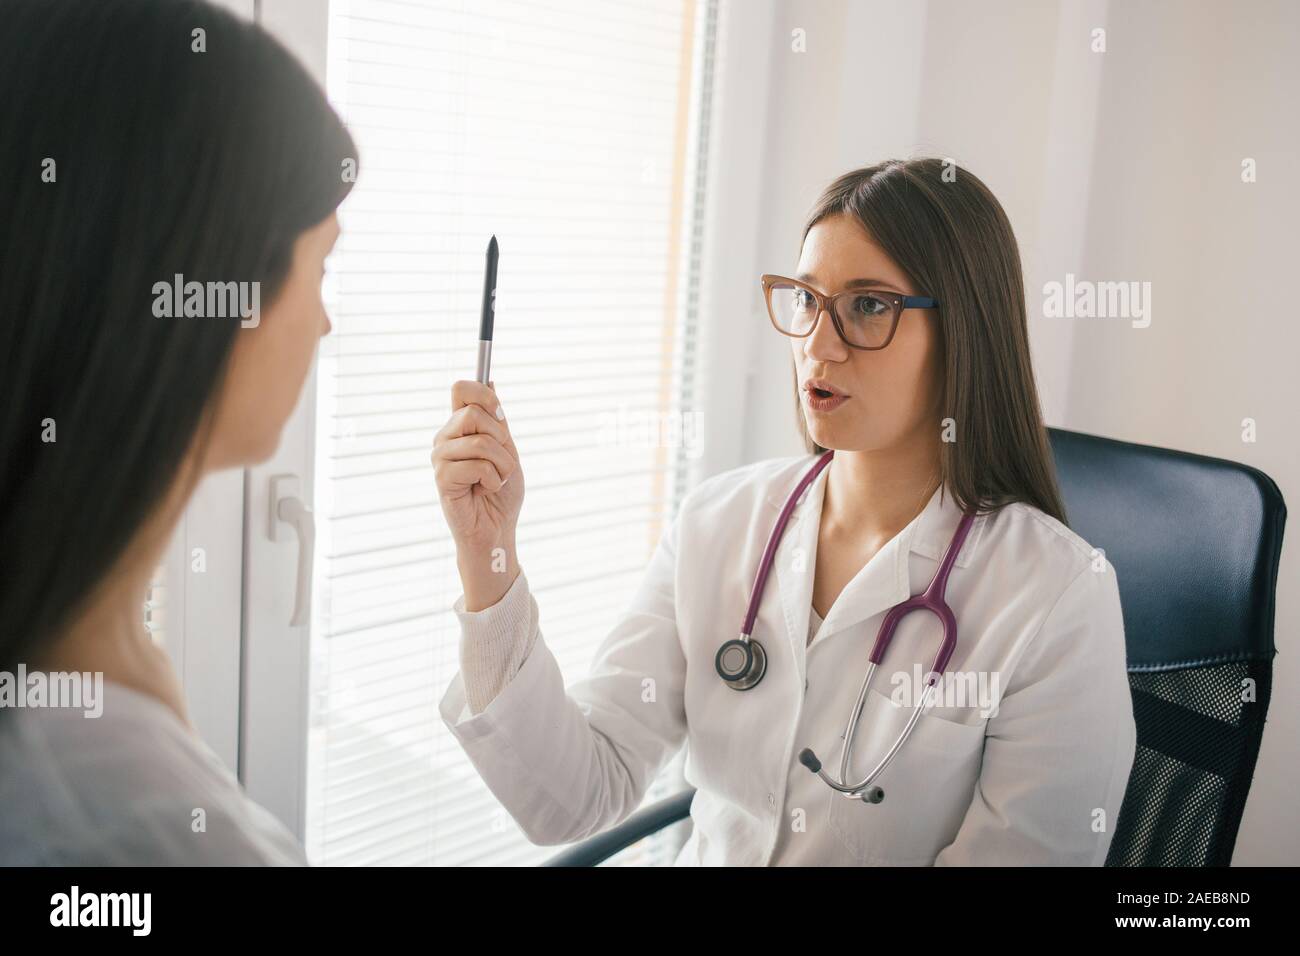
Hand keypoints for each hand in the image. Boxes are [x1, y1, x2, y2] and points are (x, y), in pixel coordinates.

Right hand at [432, 380, 523, 602]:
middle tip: (501, 462)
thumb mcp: (506, 450)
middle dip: (501, 440)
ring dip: (502, 465)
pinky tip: (483, 491)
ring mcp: (440, 457)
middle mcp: (446, 437)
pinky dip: (493, 480)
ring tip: (495, 480)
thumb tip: (489, 380)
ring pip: (481, 442)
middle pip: (474, 412)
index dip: (484, 394)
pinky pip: (477, 465)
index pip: (461, 389)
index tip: (499, 415)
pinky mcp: (442, 477)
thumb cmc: (502, 493)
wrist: (497, 529)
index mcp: (460, 427)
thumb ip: (497, 420)